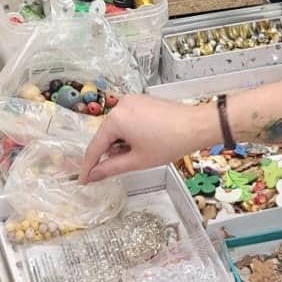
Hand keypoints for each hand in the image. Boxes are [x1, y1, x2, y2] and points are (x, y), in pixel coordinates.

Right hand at [80, 96, 208, 181]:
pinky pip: (128, 119)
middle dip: (109, 153)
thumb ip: (111, 168)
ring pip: (118, 127)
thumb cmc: (170, 142)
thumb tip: (93, 175)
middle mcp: (121, 105)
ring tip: (136, 154)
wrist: (197, 125)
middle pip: (106, 135)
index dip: (88, 166)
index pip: (95, 146)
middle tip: (115, 169)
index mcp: (115, 119)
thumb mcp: (137, 160)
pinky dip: (130, 133)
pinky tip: (142, 143)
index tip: (83, 180)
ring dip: (121, 143)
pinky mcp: (143, 101)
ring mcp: (132, 100)